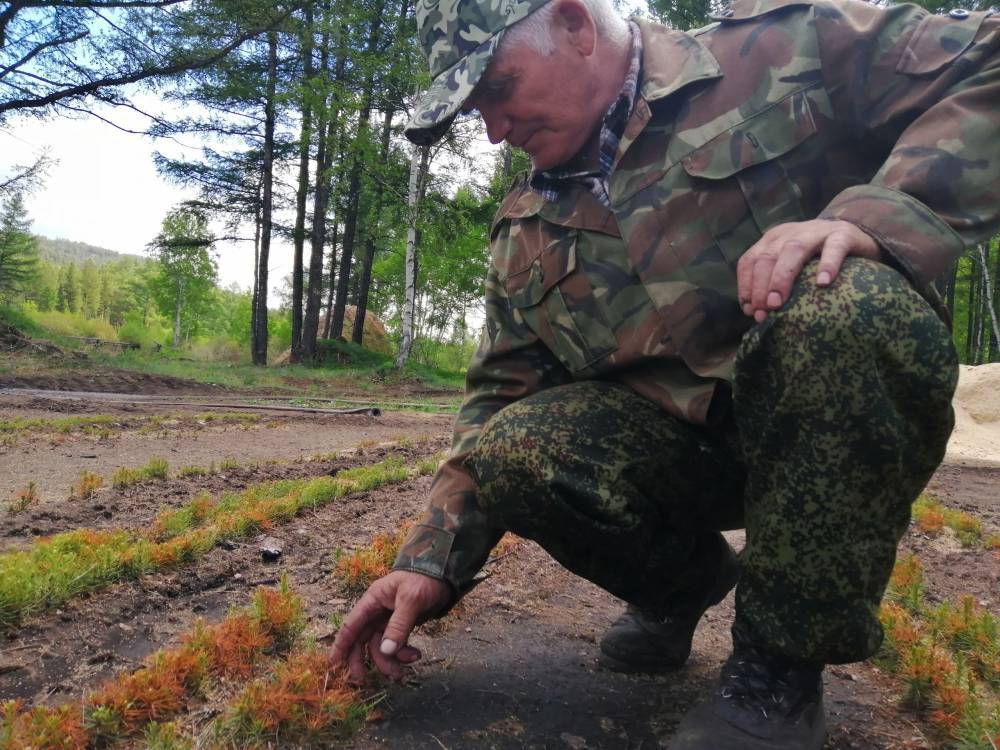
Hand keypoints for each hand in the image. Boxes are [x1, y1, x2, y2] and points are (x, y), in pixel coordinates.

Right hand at [329, 569, 451, 683]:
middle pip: (362, 641)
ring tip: (401, 672)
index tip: (334, 665)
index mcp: (372, 600)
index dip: (341, 645)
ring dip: (388, 662)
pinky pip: (396, 646)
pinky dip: (402, 655)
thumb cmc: (424, 579)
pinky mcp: (401, 627)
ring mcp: (388, 621)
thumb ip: (398, 625)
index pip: (351, 625)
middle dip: (362, 662)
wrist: (444, 575)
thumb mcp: (411, 600)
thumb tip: (385, 651)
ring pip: (380, 647)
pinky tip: (416, 656)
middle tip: (363, 681)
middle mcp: (376, 612)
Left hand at [736, 219, 880, 321]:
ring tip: (778, 302)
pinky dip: (827, 265)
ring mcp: (817, 231)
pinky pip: (834, 248)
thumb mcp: (791, 266)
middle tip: (763, 311)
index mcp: (774, 239)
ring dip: (781, 277)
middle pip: (768, 256)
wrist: (857, 235)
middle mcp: (791, 232)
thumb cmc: (818, 259)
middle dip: (760, 286)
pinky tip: (822, 284)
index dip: (746, 285)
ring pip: (793, 249)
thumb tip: (756, 313)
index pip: (750, 260)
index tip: (749, 310)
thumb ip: (773, 283)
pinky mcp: (843, 235)